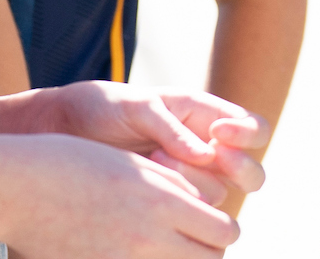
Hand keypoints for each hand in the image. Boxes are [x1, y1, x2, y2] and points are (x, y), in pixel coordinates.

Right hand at [0, 134, 239, 257]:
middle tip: (195, 245)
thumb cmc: (71, 162)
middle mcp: (150, 232)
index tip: (209, 228)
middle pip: (211, 257)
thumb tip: (200, 208)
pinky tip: (130, 253)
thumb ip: (170, 187)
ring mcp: (125, 257)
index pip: (223, 228)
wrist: (17, 185)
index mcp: (162, 198)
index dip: (222, 230)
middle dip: (210, 252)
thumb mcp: (129, 164)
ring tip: (166, 249)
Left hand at [38, 81, 269, 206]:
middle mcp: (205, 150)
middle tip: (202, 158)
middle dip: (234, 167)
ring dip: (193, 182)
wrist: (64, 133)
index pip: (255, 129)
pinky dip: (176, 202)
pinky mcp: (168, 204)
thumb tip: (207, 154)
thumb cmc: (102, 108)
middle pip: (251, 173)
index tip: (217, 134)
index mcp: (204, 116)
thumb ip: (171, 126)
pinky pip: (190, 213)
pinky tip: (147, 182)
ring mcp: (189, 180)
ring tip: (153, 164)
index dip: (247, 134)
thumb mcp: (137, 107)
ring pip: (218, 195)